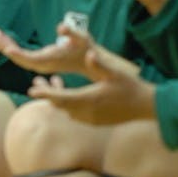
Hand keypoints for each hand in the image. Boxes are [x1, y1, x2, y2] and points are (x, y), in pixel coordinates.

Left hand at [3, 23, 95, 75]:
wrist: (92, 63)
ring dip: (9, 47)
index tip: (7, 49)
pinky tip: (6, 40)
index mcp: (51, 61)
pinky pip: (24, 57)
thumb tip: (61, 28)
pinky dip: (15, 49)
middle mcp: (44, 65)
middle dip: (8, 48)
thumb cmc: (87, 49)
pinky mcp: (42, 62)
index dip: (19, 54)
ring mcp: (42, 65)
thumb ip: (72, 33)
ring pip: (21, 58)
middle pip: (21, 59)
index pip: (31, 60)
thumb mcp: (83, 38)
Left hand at [28, 48, 155, 124]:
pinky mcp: (96, 121)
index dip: (45, 93)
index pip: (61, 97)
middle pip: (60, 105)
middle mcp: (88, 112)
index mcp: (89, 99)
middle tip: (35, 85)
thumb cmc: (130, 87)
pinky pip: (76, 115)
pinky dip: (67, 105)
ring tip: (49, 85)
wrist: (145, 106)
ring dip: (57, 100)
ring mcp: (92, 119)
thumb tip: (90, 54)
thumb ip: (100, 65)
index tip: (31, 89)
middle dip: (47, 95)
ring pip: (67, 110)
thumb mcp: (116, 73)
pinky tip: (67, 96)